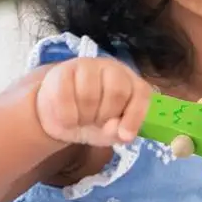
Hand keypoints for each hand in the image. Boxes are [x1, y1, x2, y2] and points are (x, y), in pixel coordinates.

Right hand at [36, 58, 150, 145]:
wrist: (60, 113)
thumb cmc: (92, 120)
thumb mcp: (109, 132)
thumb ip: (119, 133)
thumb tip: (121, 133)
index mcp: (131, 82)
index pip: (141, 93)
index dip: (135, 116)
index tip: (125, 136)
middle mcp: (112, 68)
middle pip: (117, 93)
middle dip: (106, 116)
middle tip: (96, 123)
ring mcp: (87, 66)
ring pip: (89, 95)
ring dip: (84, 117)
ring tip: (81, 119)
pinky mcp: (62, 70)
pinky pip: (65, 97)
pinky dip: (67, 117)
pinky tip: (68, 119)